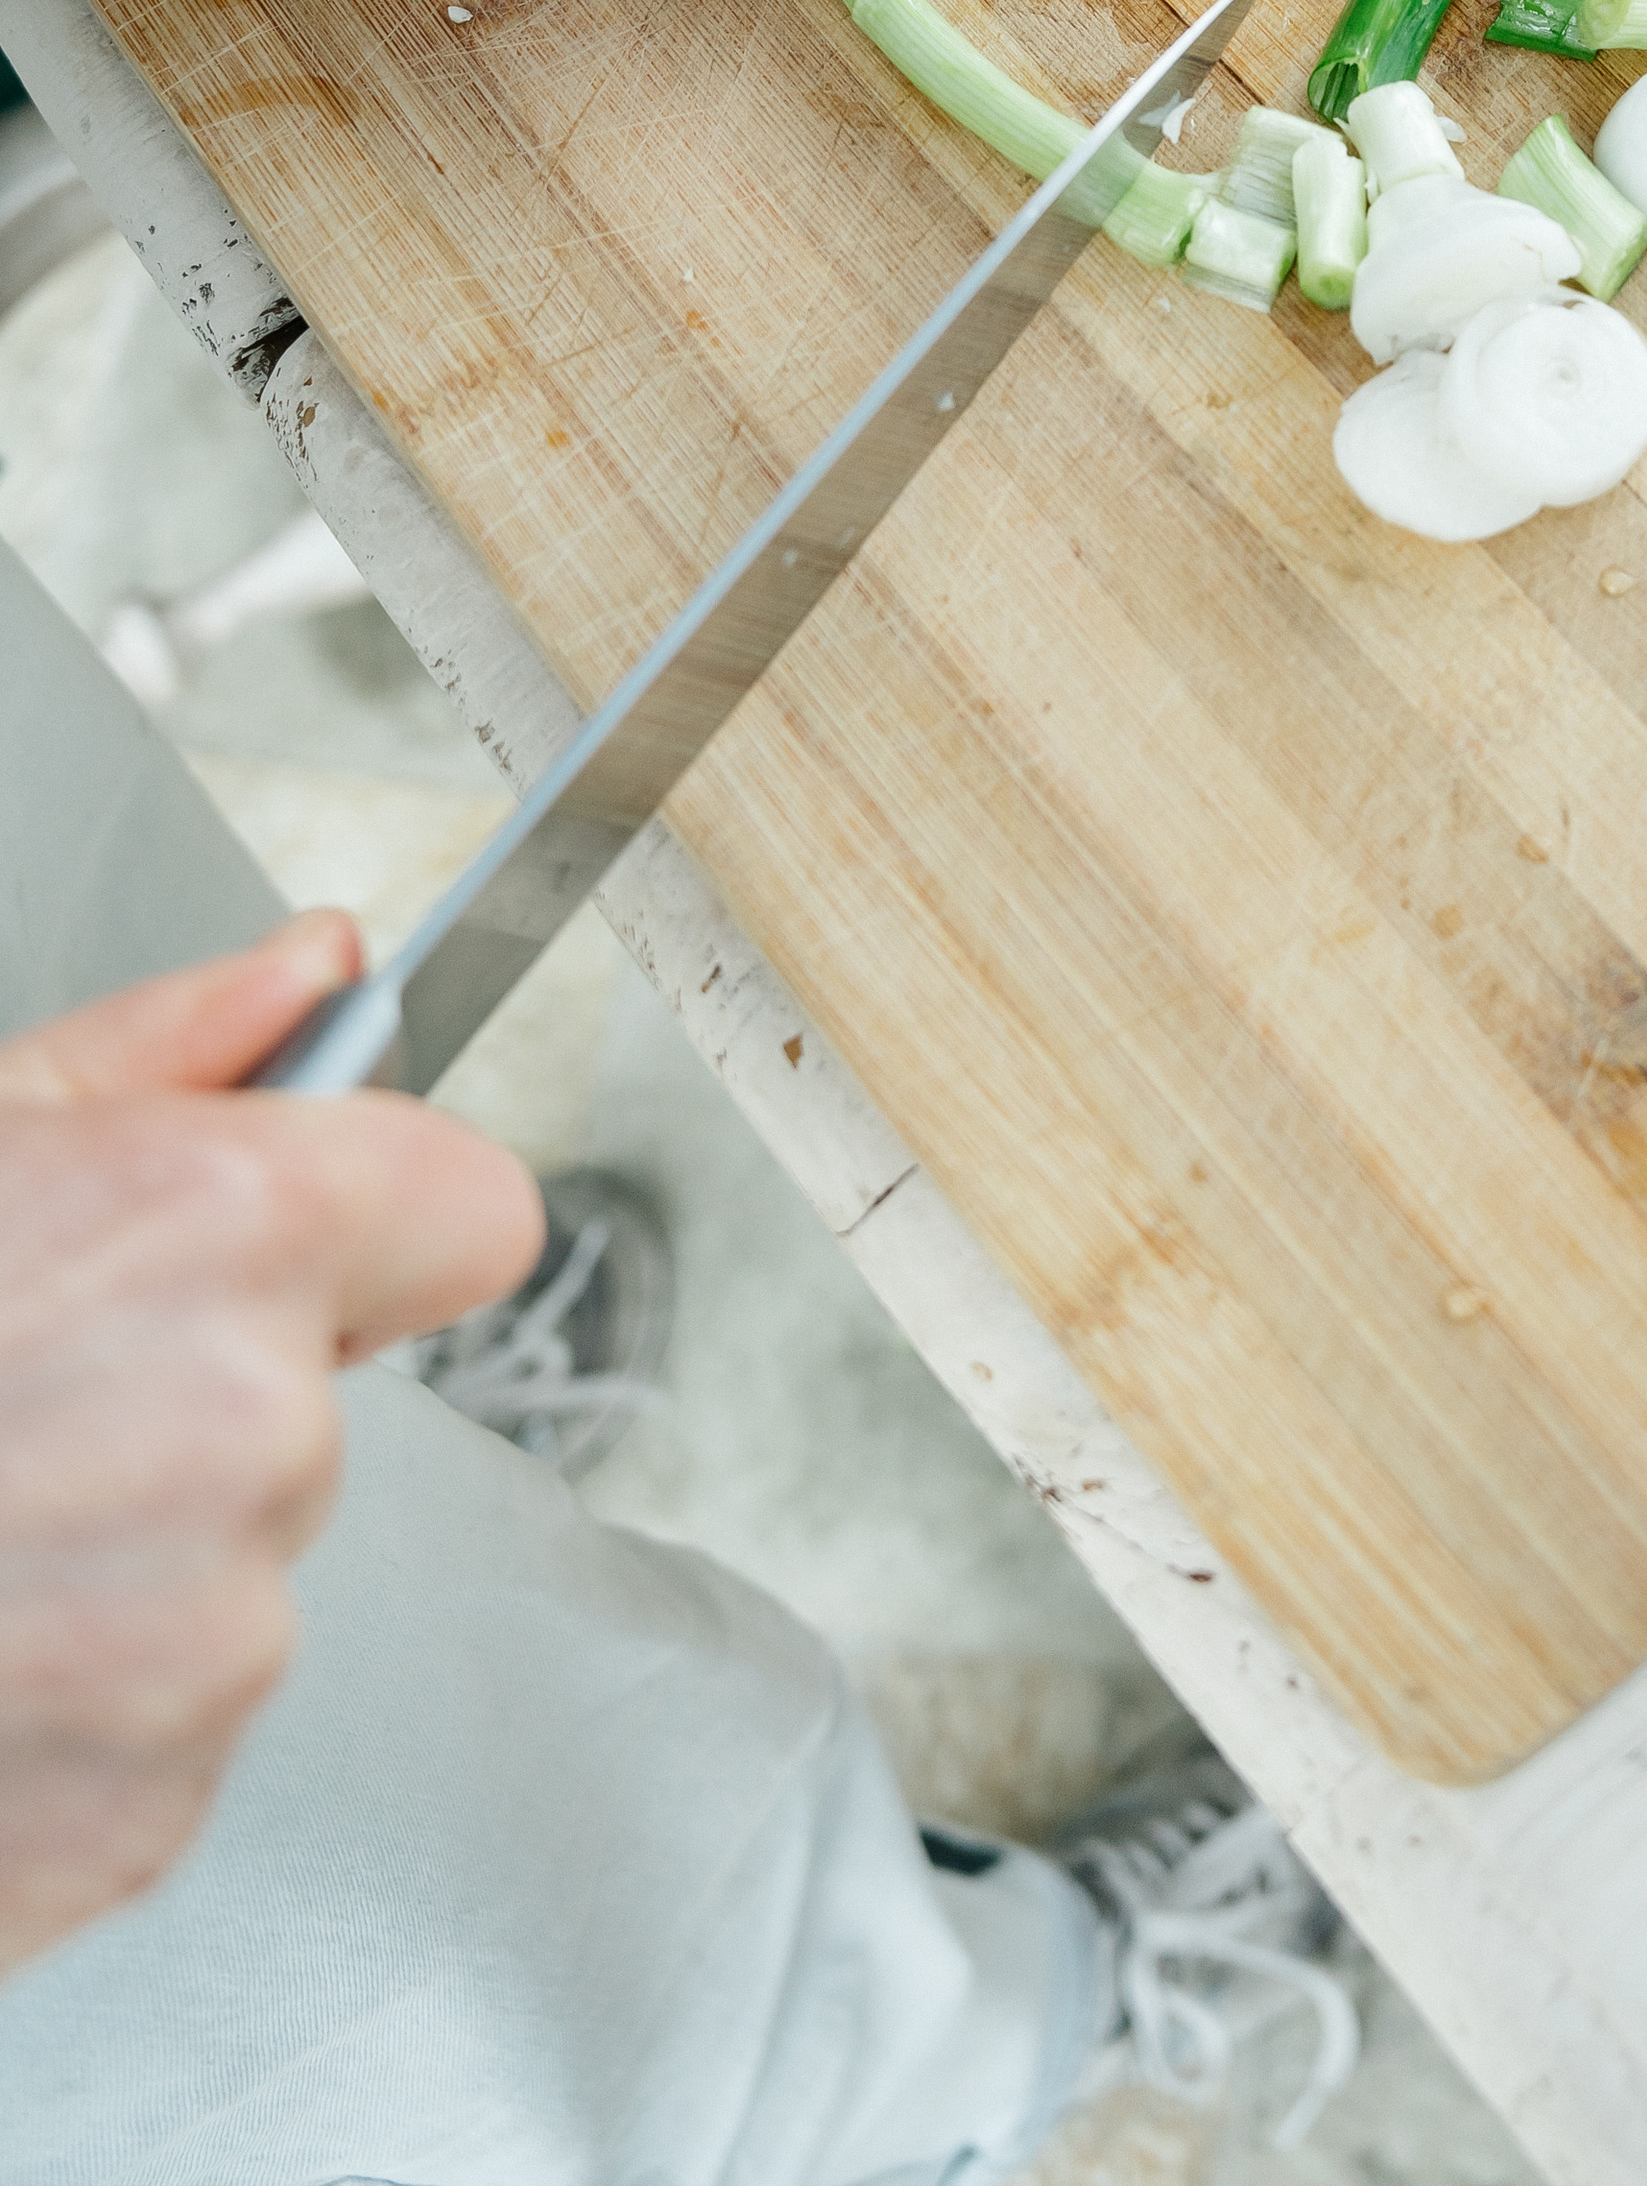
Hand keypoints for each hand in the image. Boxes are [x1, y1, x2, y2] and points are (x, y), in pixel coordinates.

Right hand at [0, 914, 540, 1974]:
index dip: (379, 1215)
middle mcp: (254, 1432)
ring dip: (131, 1558)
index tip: (290, 1237)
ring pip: (241, 1564)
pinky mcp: (157, 1809)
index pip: (469, 1207)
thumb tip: (309, 969)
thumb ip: (162, 1051)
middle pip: (317, 1393)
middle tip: (9, 1404)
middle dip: (195, 1389)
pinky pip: (173, 1723)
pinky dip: (77, 1704)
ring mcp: (213, 1641)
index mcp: (225, 1234)